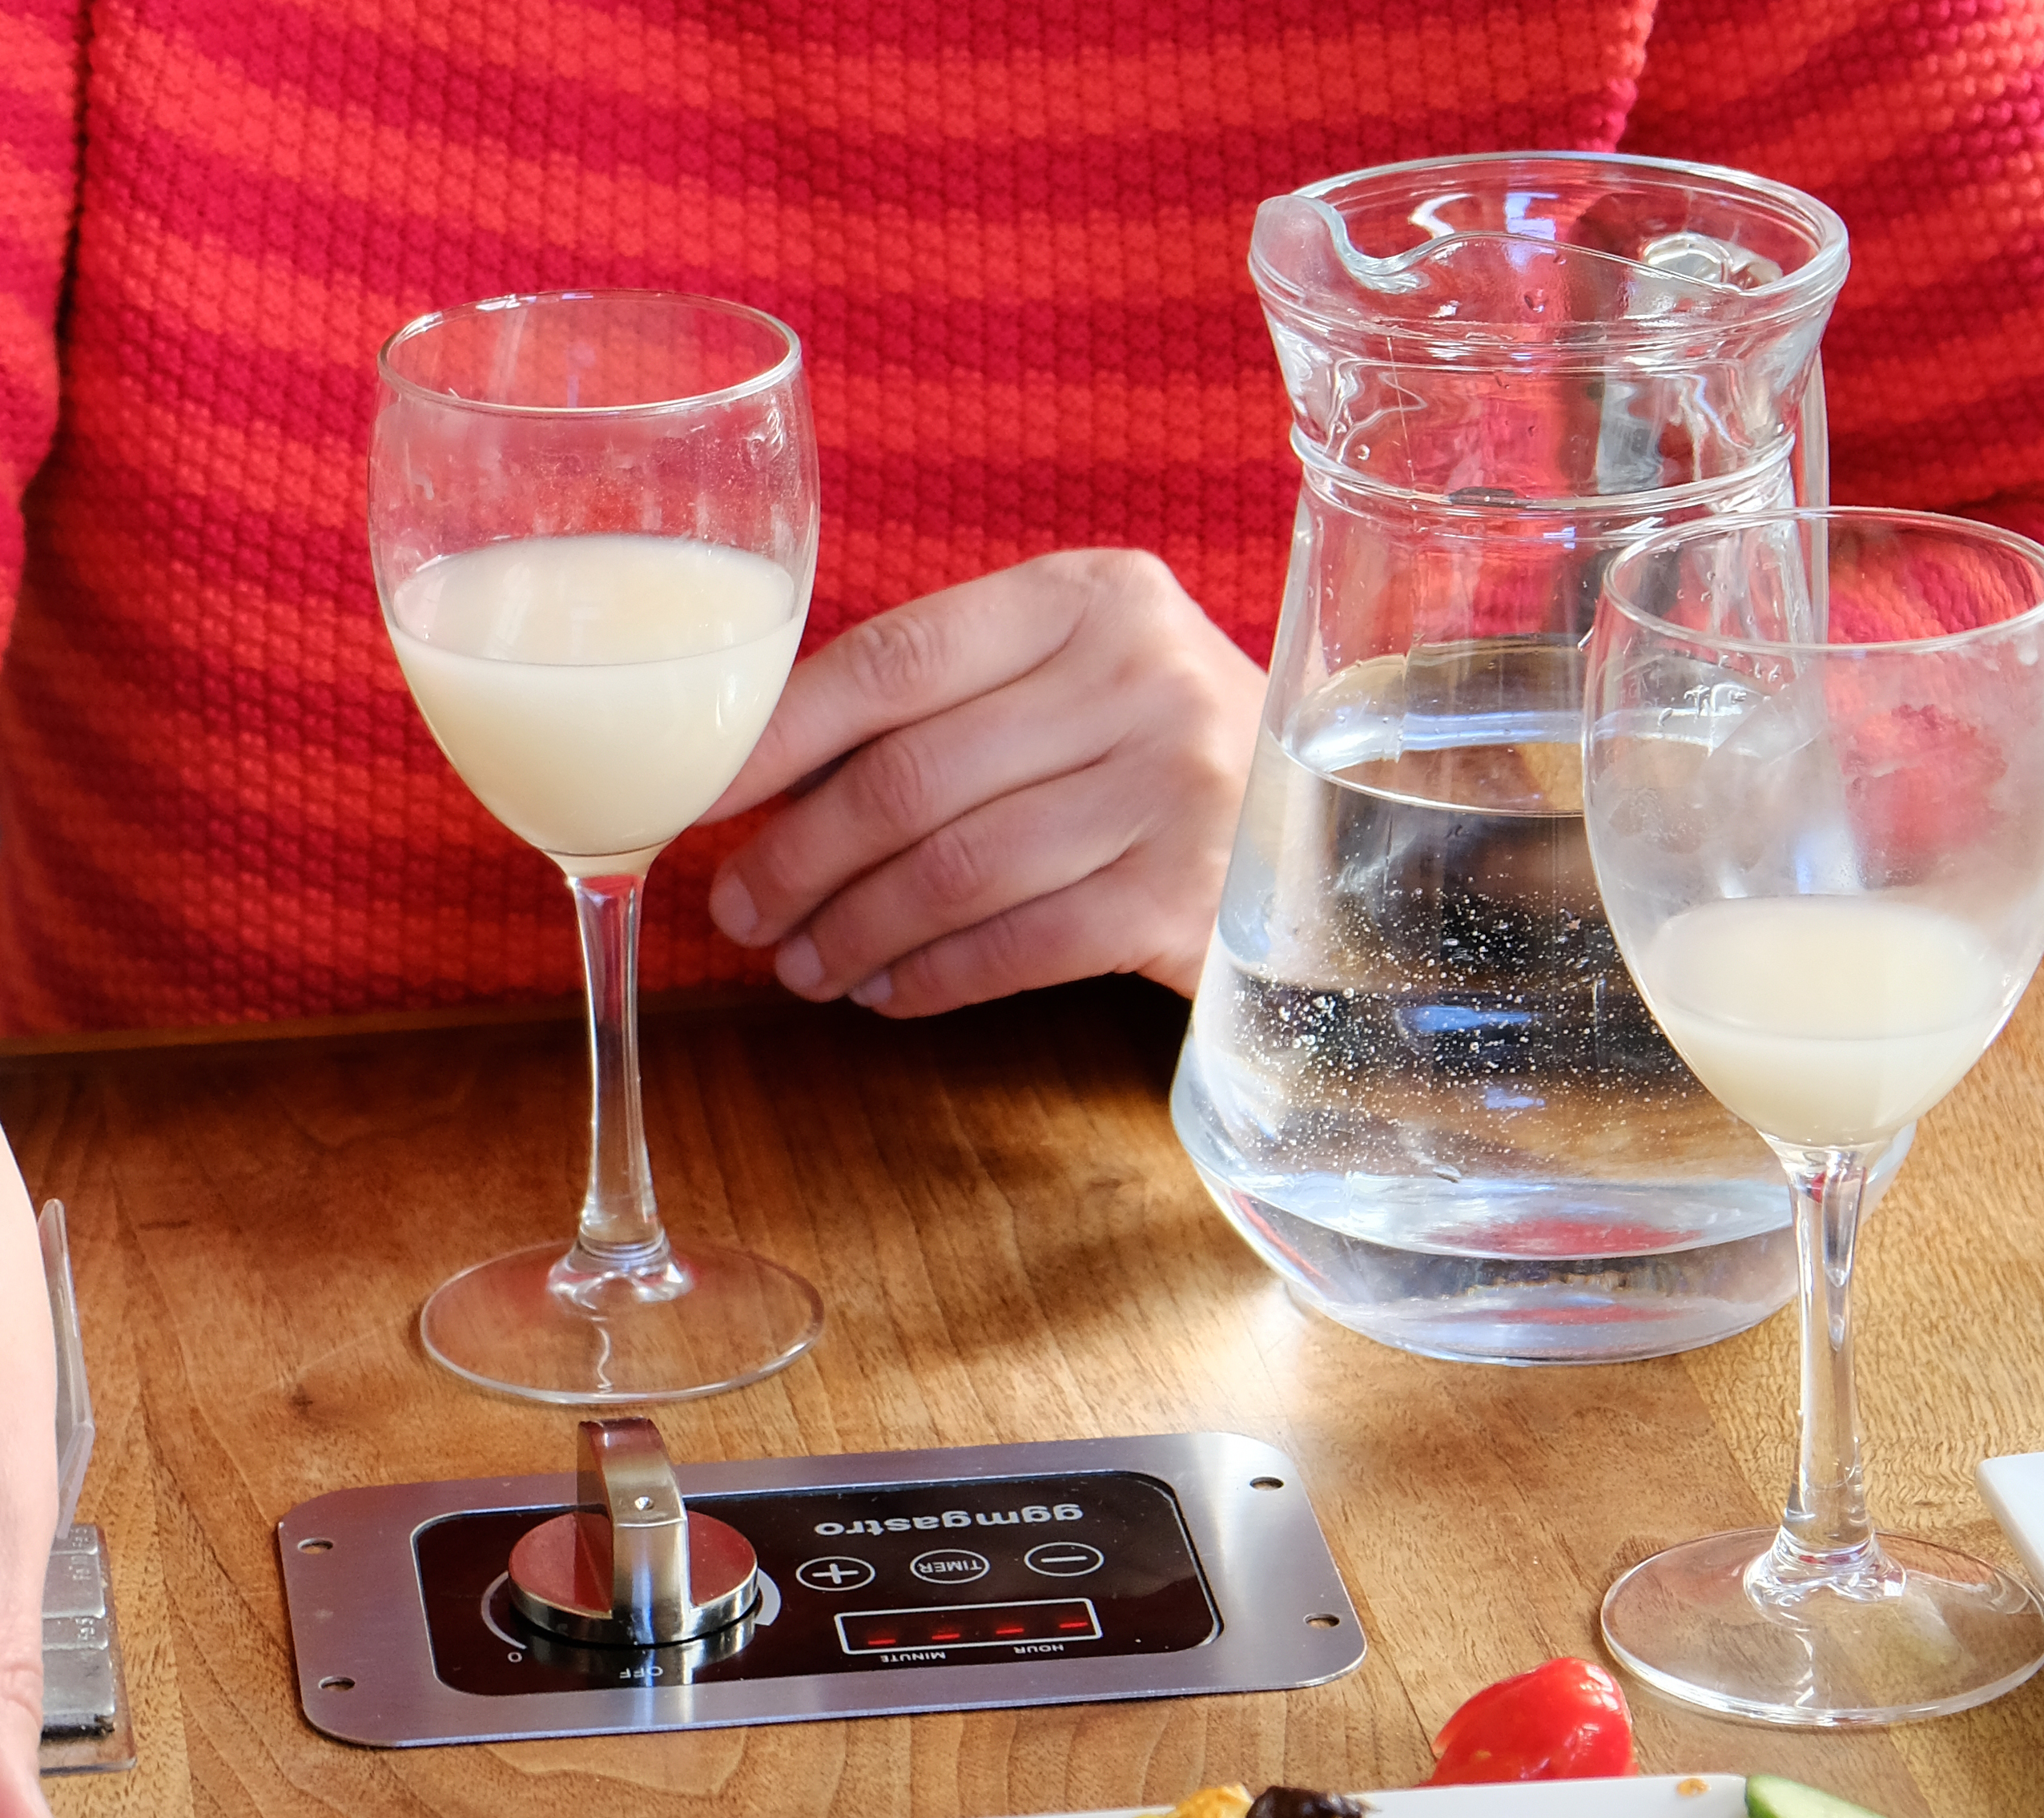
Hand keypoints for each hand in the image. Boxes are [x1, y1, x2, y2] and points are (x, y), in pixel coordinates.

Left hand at [703, 550, 1263, 1014]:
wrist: (1342, 839)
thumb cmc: (1158, 757)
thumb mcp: (1073, 685)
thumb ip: (949, 705)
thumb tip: (756, 782)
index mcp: (1091, 596)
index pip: (894, 659)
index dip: (775, 736)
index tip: (701, 797)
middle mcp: (1142, 678)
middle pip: (908, 778)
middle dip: (796, 858)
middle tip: (738, 909)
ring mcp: (1177, 789)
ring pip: (951, 873)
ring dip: (851, 933)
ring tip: (800, 965)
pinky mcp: (1189, 899)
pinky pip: (1016, 948)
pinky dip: (930, 980)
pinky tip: (885, 995)